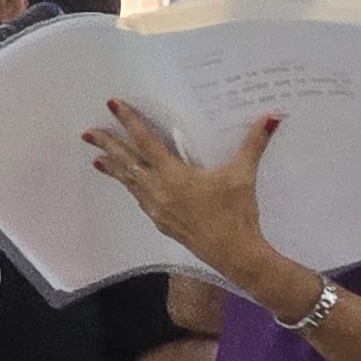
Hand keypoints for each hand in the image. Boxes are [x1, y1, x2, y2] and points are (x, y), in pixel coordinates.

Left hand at [86, 104, 276, 284]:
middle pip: (127, 163)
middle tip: (87, 132)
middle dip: (107, 146)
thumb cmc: (237, 214)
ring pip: (130, 183)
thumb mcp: (243, 175)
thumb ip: (254, 143)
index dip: (129, 121)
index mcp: (174, 175)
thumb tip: (273, 115)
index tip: (113, 105)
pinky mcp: (162, 223)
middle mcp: (159, 191)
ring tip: (98, 159)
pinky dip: (131, 187)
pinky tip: (131, 185)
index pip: (145, 142)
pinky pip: (140, 199)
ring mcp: (158, 209)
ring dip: (115, 169)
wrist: (235, 255)